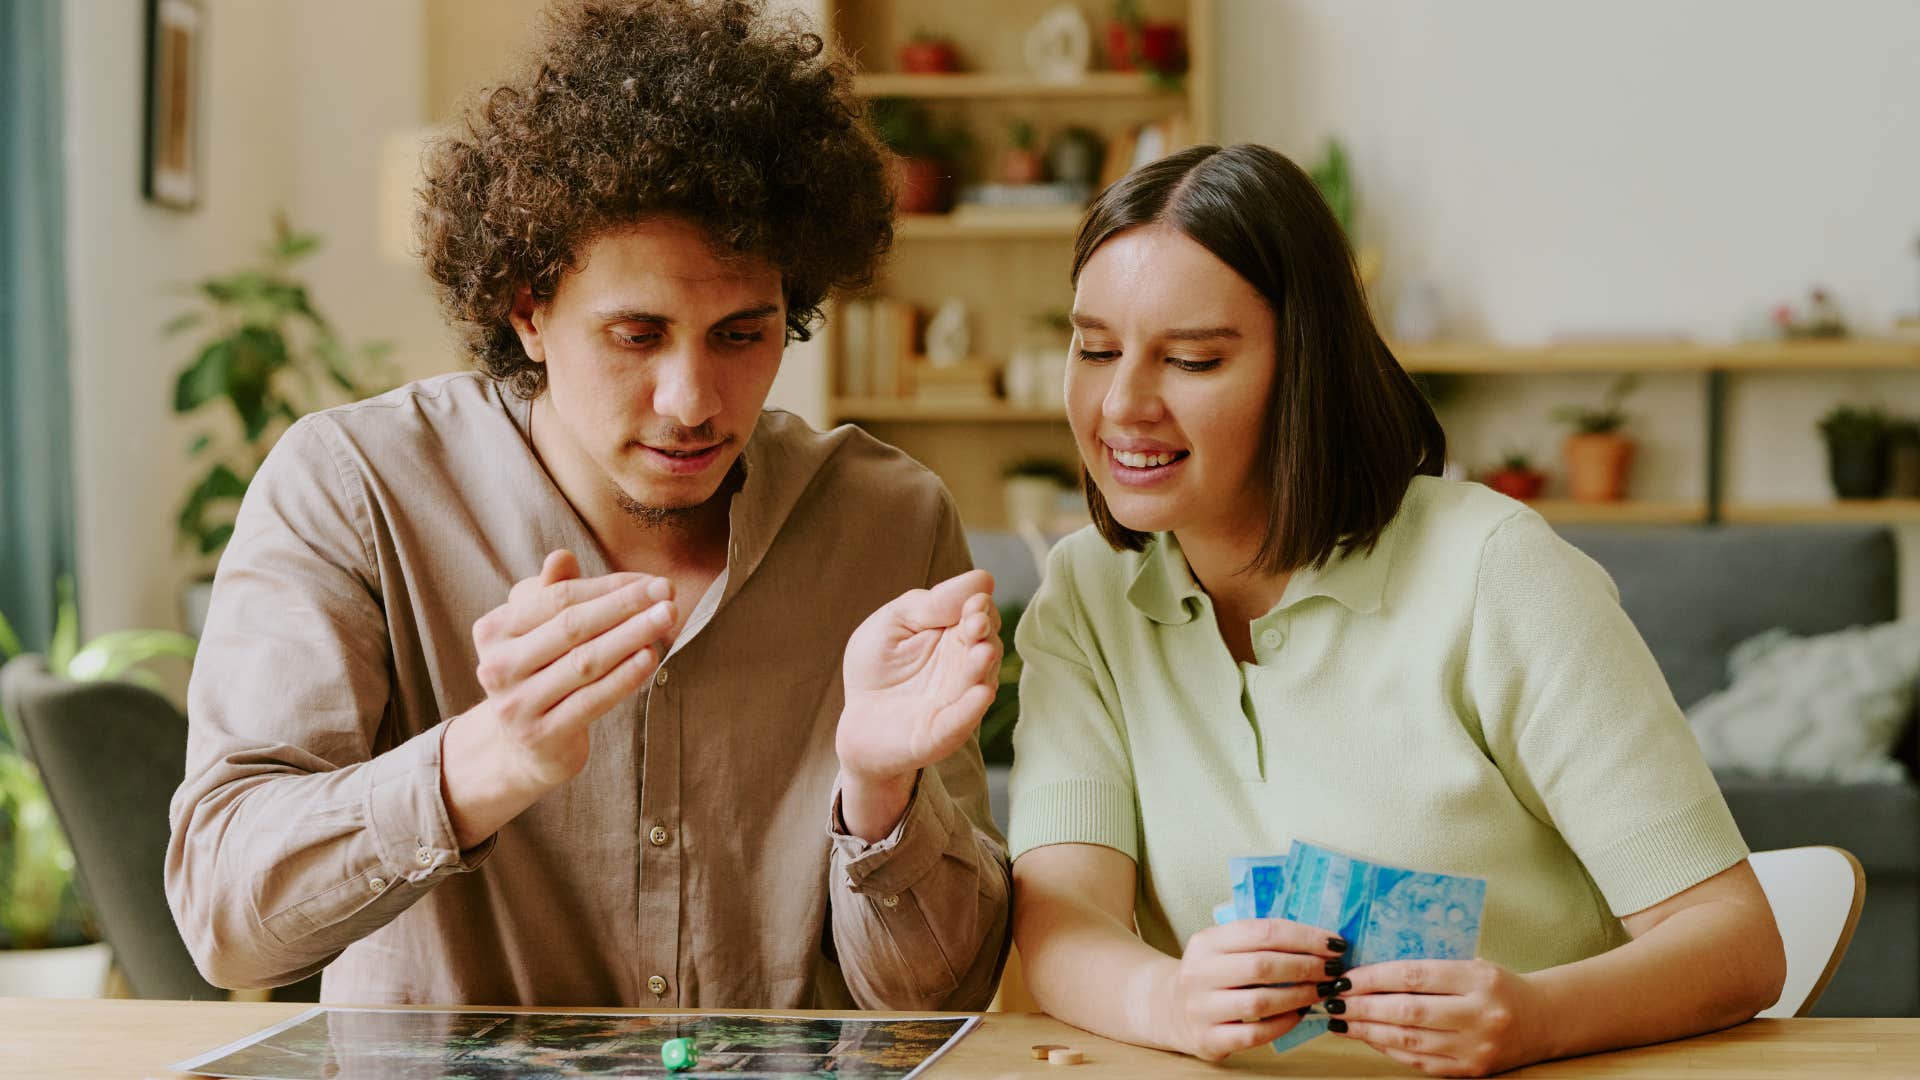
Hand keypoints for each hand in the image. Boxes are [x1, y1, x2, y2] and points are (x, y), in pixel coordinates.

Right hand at [444, 550, 675, 844]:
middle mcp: (497, 667)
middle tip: (668, 592)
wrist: (523, 747)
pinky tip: (651, 658)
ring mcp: (517, 705)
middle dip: (625, 606)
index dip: (607, 587)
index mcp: (492, 630)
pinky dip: (624, 677)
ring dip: (632, 636)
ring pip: (585, 662)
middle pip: (572, 627)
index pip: (557, 598)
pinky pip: (592, 700)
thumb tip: (561, 558)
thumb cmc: (541, 672)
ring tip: (667, 618)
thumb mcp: (538, 629)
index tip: (650, 580)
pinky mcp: (542, 736)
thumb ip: (550, 593)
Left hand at [834, 570, 1000, 837]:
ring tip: (982, 652)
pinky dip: (971, 709)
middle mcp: (963, 668)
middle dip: (984, 632)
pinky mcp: (941, 734)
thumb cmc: (876, 667)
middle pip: (986, 645)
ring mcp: (956, 701)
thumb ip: (929, 603)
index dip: (979, 607)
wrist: (857, 722)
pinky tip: (980, 693)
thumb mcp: (892, 622)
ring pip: (978, 681)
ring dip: (982, 667)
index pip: (979, 615)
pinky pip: (961, 722)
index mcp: (954, 636)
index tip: (974, 603)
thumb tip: (982, 579)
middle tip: (975, 623)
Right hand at [1157, 918, 1347, 1061]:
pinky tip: (1300, 1014)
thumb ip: (1259, 939)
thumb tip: (1319, 939)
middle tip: (1332, 969)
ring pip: (1260, 1002)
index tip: (1334, 943)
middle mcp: (1199, 972)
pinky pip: (1255, 1034)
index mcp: (1206, 941)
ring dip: (1299, 996)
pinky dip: (1284, 1024)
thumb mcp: (1222, 947)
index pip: (1261, 932)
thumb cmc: (1212, 973)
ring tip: (1322, 991)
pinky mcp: (1209, 1039)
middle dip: (1306, 966)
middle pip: (1262, 966)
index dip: (1303, 936)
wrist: (1169, 1008)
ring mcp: (1201, 1008)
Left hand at [1332, 958, 1545, 1076]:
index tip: (1346, 977)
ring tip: (1341, 1021)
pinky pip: (1420, 1061)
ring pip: (1409, 1040)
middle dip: (1363, 1006)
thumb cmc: (1496, 985)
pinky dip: (1389, 1049)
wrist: (1542, 1020)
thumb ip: (1428, 968)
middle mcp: (1479, 1014)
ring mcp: (1476, 1047)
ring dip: (1368, 1030)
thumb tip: (1369, 970)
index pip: (1415, 975)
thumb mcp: (1470, 964)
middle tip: (1332, 1001)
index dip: (1374, 978)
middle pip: (1408, 1011)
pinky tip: (1368, 1037)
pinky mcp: (1471, 1070)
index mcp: (1478, 978)